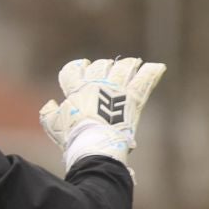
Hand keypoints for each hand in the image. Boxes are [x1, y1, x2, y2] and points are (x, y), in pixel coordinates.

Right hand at [39, 56, 165, 171]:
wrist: (96, 144)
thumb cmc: (74, 137)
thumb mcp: (54, 126)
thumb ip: (49, 113)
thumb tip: (50, 104)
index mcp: (77, 88)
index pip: (74, 69)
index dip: (78, 67)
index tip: (83, 67)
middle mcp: (97, 83)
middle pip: (101, 65)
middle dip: (104, 66)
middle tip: (109, 69)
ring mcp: (116, 88)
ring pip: (123, 67)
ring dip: (127, 65)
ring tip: (132, 64)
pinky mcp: (133, 97)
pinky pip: (145, 79)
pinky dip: (152, 71)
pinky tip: (159, 67)